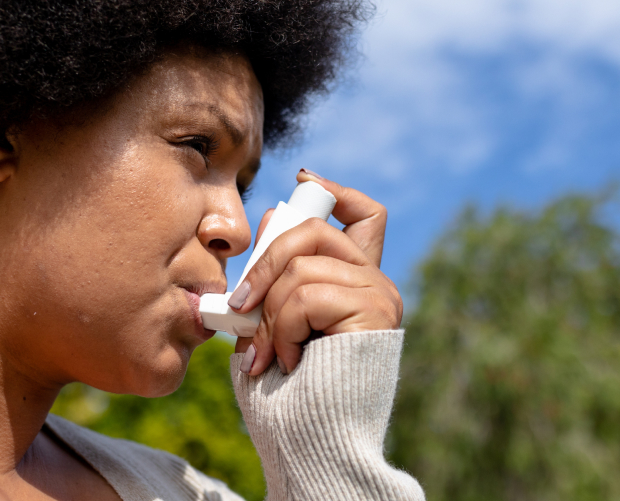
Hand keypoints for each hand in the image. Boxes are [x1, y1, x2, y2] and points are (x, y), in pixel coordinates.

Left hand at [233, 169, 401, 374]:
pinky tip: (291, 362)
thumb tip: (273, 214)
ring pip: (300, 266)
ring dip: (268, 315)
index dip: (337, 190)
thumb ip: (278, 276)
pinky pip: (306, 295)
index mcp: (354, 284)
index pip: (366, 215)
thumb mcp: (274, 323)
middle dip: (264, 263)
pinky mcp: (375, 311)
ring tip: (268, 356)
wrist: (313, 441)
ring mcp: (379, 295)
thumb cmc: (290, 393)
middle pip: (314, 229)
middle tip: (241, 309)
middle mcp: (376, 283)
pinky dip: (284, 330)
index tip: (306, 178)